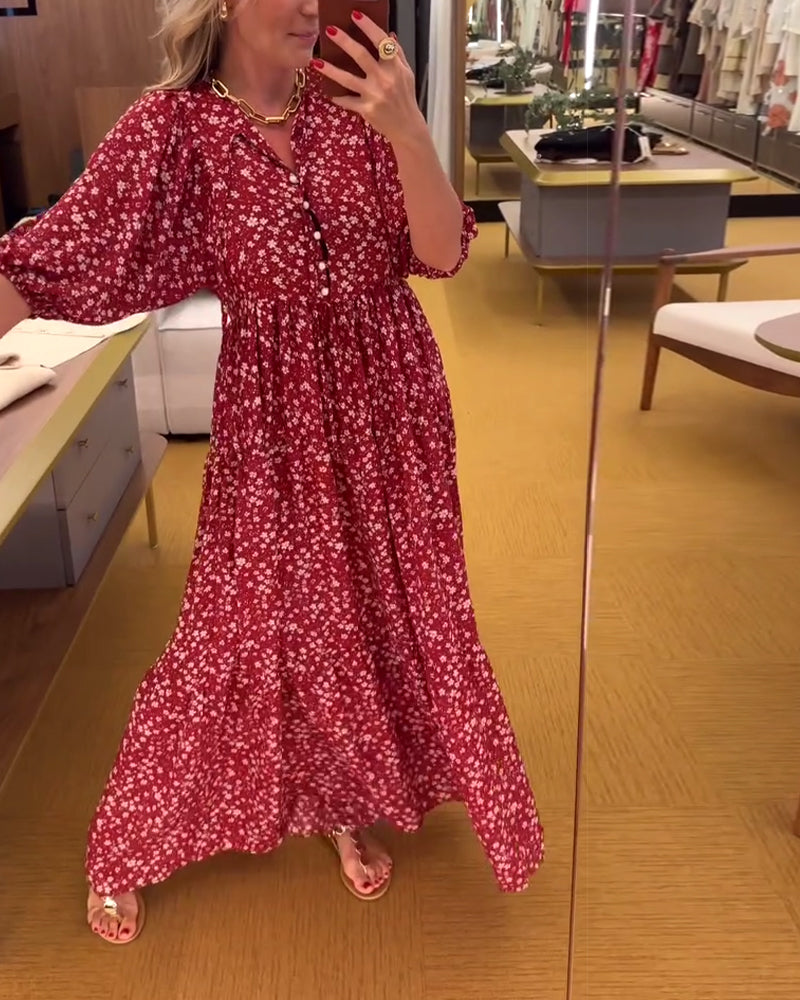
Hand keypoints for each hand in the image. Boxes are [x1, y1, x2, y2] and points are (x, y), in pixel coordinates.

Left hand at [313, 13, 424, 145]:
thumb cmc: (406, 99)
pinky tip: (328, 92)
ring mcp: (374, 95)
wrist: (407, 128)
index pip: (381, 42)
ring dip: (330, 70)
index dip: (368, 27)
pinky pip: (347, 101)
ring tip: (316, 62)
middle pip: (361, 56)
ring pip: (348, 79)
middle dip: (344, 41)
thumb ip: (398, 54)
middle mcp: (384, 80)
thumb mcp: (407, 74)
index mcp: (395, 68)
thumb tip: (389, 34)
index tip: (355, 15)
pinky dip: (338, 97)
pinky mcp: (366, 110)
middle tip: (330, 30)